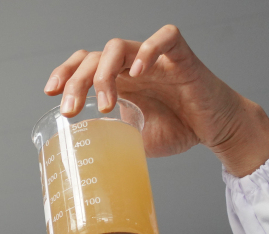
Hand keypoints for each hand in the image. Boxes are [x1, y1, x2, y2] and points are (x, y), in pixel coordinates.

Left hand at [44, 25, 268, 176]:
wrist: (218, 130)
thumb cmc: (180, 129)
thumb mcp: (136, 141)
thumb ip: (114, 140)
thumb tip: (85, 161)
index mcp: (120, 80)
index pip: (84, 63)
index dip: (65, 73)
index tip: (50, 93)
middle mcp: (134, 65)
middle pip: (93, 56)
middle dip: (75, 81)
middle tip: (70, 110)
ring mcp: (156, 59)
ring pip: (119, 46)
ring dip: (104, 74)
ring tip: (106, 104)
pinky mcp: (183, 58)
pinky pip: (165, 37)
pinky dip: (148, 50)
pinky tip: (138, 73)